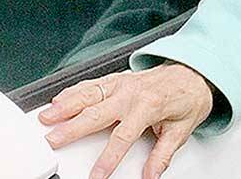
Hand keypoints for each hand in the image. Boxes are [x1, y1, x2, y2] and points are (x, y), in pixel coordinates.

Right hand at [38, 63, 214, 178]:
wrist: (193, 72)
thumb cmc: (187, 98)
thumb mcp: (181, 131)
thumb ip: (163, 155)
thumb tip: (151, 175)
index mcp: (147, 107)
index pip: (122, 137)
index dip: (107, 159)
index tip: (96, 175)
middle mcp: (130, 93)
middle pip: (95, 114)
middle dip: (71, 128)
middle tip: (53, 139)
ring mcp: (121, 84)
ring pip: (88, 94)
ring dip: (65, 105)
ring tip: (47, 116)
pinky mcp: (117, 79)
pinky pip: (91, 83)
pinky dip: (73, 91)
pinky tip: (59, 98)